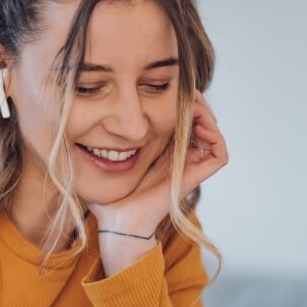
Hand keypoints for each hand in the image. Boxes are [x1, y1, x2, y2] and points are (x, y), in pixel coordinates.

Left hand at [87, 90, 228, 235]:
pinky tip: (198, 125)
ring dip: (206, 114)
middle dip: (195, 102)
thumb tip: (87, 113)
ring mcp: (190, 167)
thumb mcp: (106, 155)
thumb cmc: (109, 193)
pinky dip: (215, 136)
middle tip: (183, 89)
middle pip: (201, 121)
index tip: (170, 86)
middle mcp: (180, 156)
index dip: (181, 99)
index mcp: (164, 149)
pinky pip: (219, 154)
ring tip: (191, 101)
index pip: (183, 118)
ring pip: (213, 133)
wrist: (118, 220)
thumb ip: (104, 136)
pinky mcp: (196, 177)